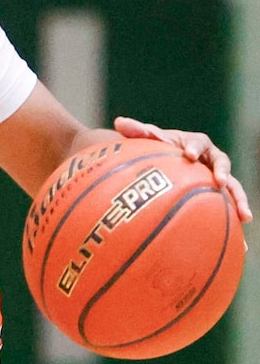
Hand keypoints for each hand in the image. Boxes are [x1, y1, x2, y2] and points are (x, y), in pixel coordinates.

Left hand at [115, 117, 252, 220]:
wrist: (167, 159)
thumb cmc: (157, 147)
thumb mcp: (147, 139)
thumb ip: (136, 131)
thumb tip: (119, 122)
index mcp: (196, 143)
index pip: (198, 143)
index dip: (194, 148)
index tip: (188, 155)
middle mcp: (211, 159)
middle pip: (223, 165)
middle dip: (224, 173)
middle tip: (221, 182)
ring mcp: (216, 177)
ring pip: (232, 188)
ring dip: (239, 200)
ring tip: (244, 217)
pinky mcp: (217, 195)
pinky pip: (227, 207)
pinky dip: (233, 221)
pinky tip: (240, 241)